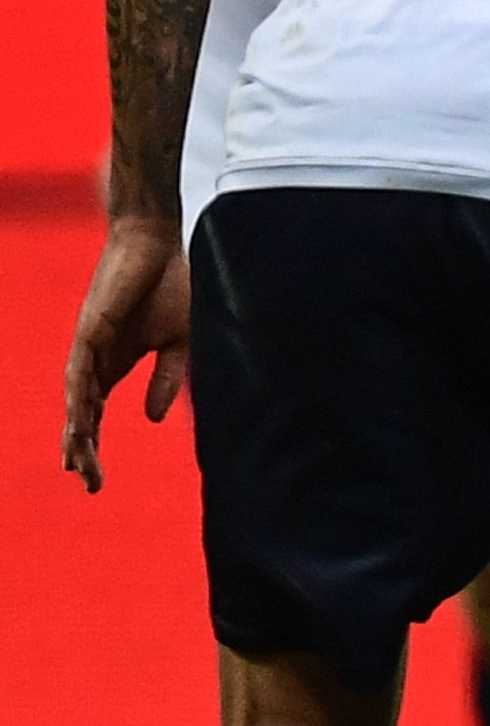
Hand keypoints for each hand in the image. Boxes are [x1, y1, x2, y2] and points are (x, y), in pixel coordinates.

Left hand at [63, 215, 188, 492]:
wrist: (159, 243)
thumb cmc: (170, 287)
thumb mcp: (178, 344)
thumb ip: (165, 380)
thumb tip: (151, 419)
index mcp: (117, 365)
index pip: (97, 414)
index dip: (93, 446)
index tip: (94, 480)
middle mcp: (96, 360)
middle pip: (81, 414)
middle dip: (82, 449)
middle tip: (87, 482)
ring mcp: (90, 345)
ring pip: (76, 397)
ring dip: (76, 429)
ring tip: (77, 459)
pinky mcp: (92, 328)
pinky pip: (80, 366)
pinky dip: (77, 393)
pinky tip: (77, 416)